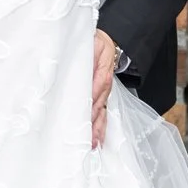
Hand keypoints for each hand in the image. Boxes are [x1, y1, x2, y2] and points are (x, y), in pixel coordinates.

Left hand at [91, 28, 117, 149]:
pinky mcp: (103, 97)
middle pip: (99, 106)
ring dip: (98, 129)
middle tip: (88, 138)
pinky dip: (101, 127)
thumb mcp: (92, 44)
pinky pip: (103, 113)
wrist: (110, 43)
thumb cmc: (97, 44)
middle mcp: (104, 86)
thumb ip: (87, 54)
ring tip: (93, 144)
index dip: (90, 102)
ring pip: (102, 113)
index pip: (95, 89)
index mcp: (102, 72)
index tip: (83, 114)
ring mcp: (105, 93)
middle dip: (93, 122)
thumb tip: (77, 64)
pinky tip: (98, 139)